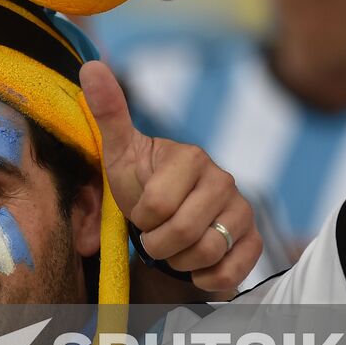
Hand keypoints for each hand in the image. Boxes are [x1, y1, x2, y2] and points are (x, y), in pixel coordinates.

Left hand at [80, 61, 260, 292]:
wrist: (163, 223)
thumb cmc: (139, 185)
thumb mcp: (120, 152)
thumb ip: (109, 111)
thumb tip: (92, 66)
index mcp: (192, 157)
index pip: (157, 204)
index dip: (141, 217)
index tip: (141, 210)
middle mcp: (225, 180)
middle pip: (182, 232)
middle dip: (157, 242)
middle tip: (153, 234)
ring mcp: (243, 212)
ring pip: (205, 253)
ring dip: (177, 260)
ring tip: (172, 246)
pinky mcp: (253, 242)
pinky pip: (227, 274)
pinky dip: (202, 278)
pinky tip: (193, 263)